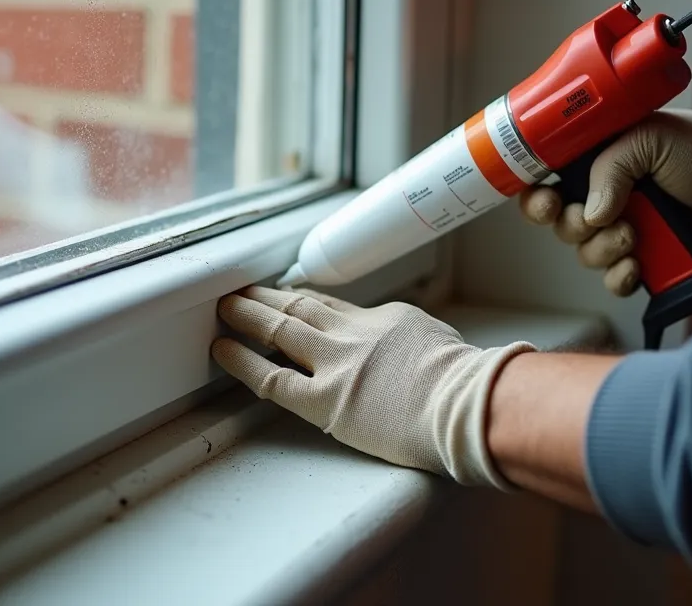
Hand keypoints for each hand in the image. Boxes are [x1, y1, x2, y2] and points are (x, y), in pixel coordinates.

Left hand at [210, 286, 535, 487]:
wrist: (467, 402)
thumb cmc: (469, 384)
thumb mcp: (440, 343)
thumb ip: (412, 342)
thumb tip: (408, 352)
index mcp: (386, 319)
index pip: (337, 309)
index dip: (309, 304)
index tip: (292, 300)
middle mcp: (355, 334)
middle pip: (301, 307)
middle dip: (268, 297)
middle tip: (243, 289)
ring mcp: (335, 363)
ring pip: (279, 328)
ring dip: (248, 314)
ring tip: (225, 306)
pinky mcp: (323, 399)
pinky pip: (270, 377)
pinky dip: (241, 360)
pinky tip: (222, 349)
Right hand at [518, 96, 691, 295]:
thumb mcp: (648, 138)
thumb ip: (610, 167)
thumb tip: (591, 215)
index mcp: (598, 165)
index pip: (547, 184)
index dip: (537, 199)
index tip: (548, 202)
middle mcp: (607, 200)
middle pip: (561, 227)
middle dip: (574, 228)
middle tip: (605, 219)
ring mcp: (627, 232)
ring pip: (586, 256)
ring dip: (604, 250)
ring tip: (635, 236)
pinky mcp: (650, 263)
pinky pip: (616, 282)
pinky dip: (620, 278)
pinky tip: (637, 265)